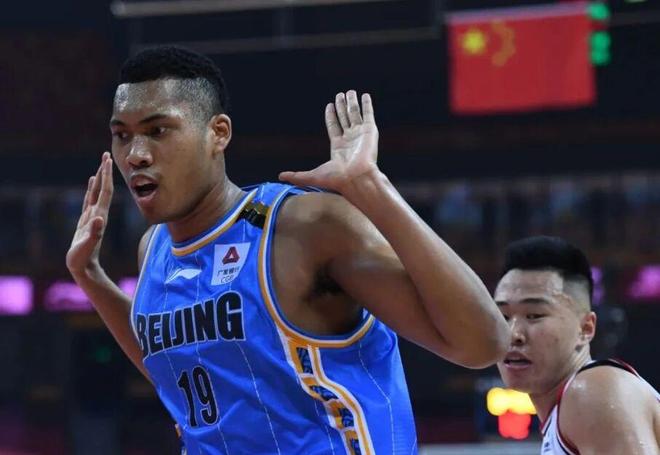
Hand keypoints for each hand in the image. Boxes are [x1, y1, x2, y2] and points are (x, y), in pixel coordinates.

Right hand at [66, 152, 113, 275]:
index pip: (105, 192)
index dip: (106, 176)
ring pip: (97, 192)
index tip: (108, 160)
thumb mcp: (87, 246)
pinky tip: (92, 182)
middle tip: (106, 154)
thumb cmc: (83, 258)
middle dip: (105, 172)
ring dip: (100, 178)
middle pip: (103, 188)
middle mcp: (99, 213)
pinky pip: (89, 200)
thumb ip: (94, 233)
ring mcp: (93, 216)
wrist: (85, 268)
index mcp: (100, 216)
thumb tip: (98, 219)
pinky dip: (91, 189)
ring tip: (102, 163)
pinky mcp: (87, 220)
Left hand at [279, 90, 378, 192]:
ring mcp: (360, 135)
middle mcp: (350, 140)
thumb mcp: (311, 176)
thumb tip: (280, 177)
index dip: (331, 116)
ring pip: (355, 114)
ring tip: (349, 92)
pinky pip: (368, 114)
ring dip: (352, 103)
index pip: (333, 127)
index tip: (329, 105)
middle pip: (344, 118)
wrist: (355, 178)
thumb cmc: (336, 179)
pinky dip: (367, 105)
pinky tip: (364, 95)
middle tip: (340, 95)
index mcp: (338, 147)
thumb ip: (297, 175)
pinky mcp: (370, 131)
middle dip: (341, 107)